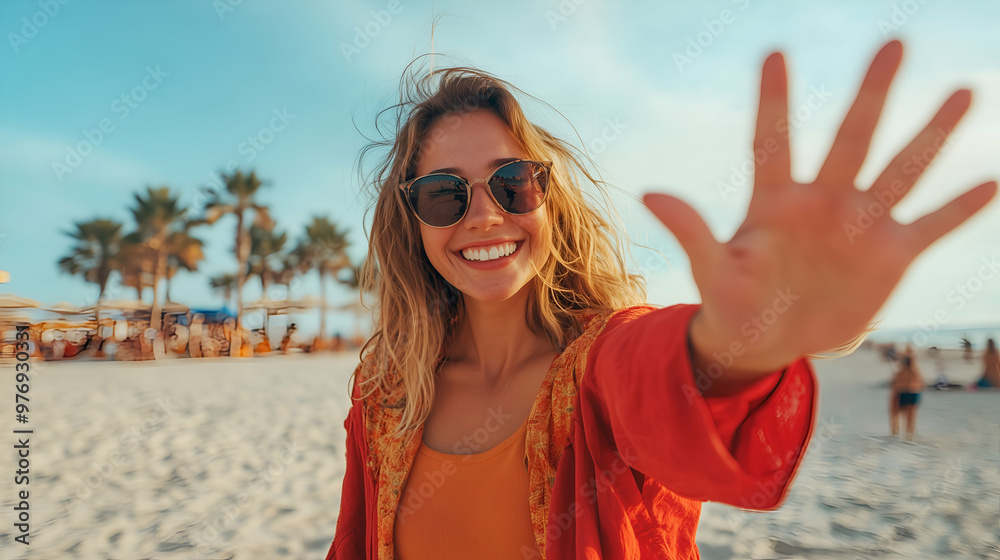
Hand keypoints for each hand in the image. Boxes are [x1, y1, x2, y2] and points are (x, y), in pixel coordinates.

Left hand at [643, 40, 996, 378]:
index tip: (774, 53)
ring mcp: (860, 225)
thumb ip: (691, 231)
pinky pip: (931, 226)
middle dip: (872, 92)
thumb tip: (648, 192)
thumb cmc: (732, 303)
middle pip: (850, 138)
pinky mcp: (890, 257)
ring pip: (900, 171)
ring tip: (961, 92)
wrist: (766, 341)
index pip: (773, 140)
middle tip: (893, 41)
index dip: (773, 100)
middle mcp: (822, 200)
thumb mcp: (711, 271)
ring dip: (930, 135)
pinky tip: (989, 181)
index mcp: (773, 201)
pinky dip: (958, 209)